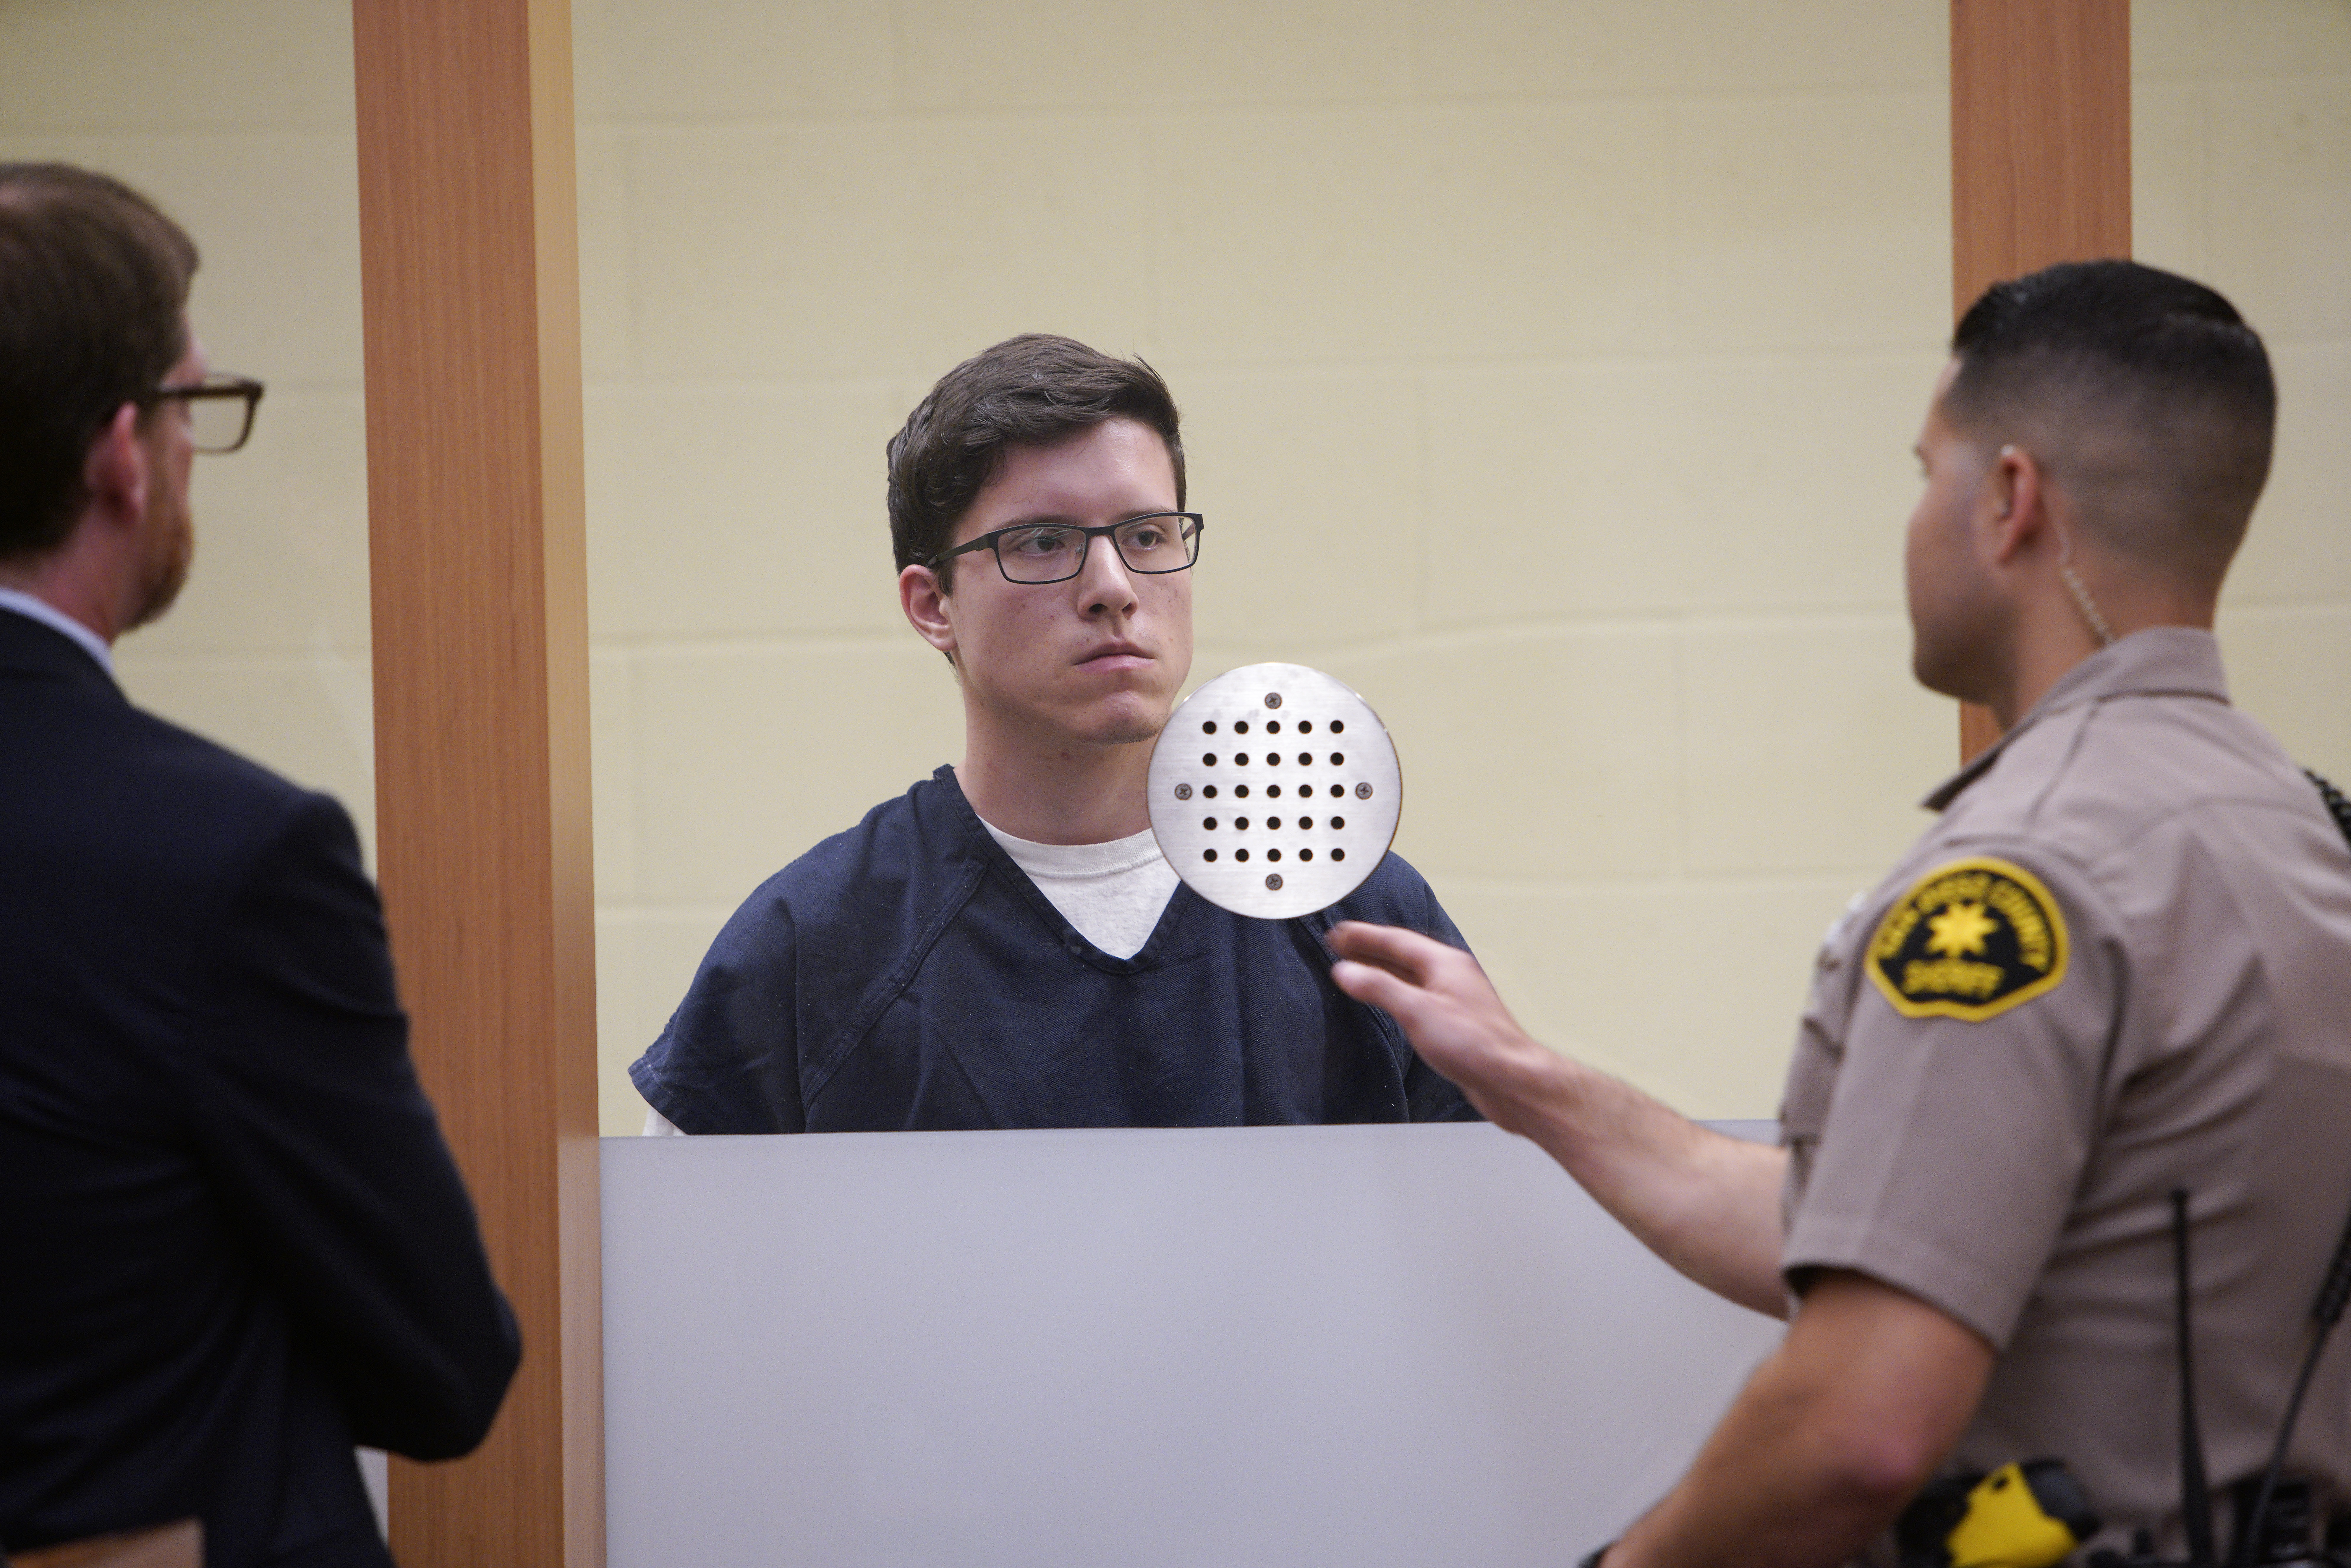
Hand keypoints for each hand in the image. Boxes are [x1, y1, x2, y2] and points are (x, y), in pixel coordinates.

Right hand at [1327, 921, 1574, 1138]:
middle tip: (1341, 945)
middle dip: (1370, 949)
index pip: (1395, 939)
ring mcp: (1454, 997)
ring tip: (1356, 967)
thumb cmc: (1477, 1046)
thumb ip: (1380, 988)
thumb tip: (1348, 971)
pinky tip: (1386, 1000)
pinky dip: (1394, 991)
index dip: (1363, 936)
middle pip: (1403, 954)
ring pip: (1410, 975)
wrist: (1510, 1079)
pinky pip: (1417, 995)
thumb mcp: (1418, 1011)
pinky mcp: (1454, 1020)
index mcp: (1445, 963)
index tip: (1339, 933)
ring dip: (1381, 969)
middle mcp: (1451, 975)